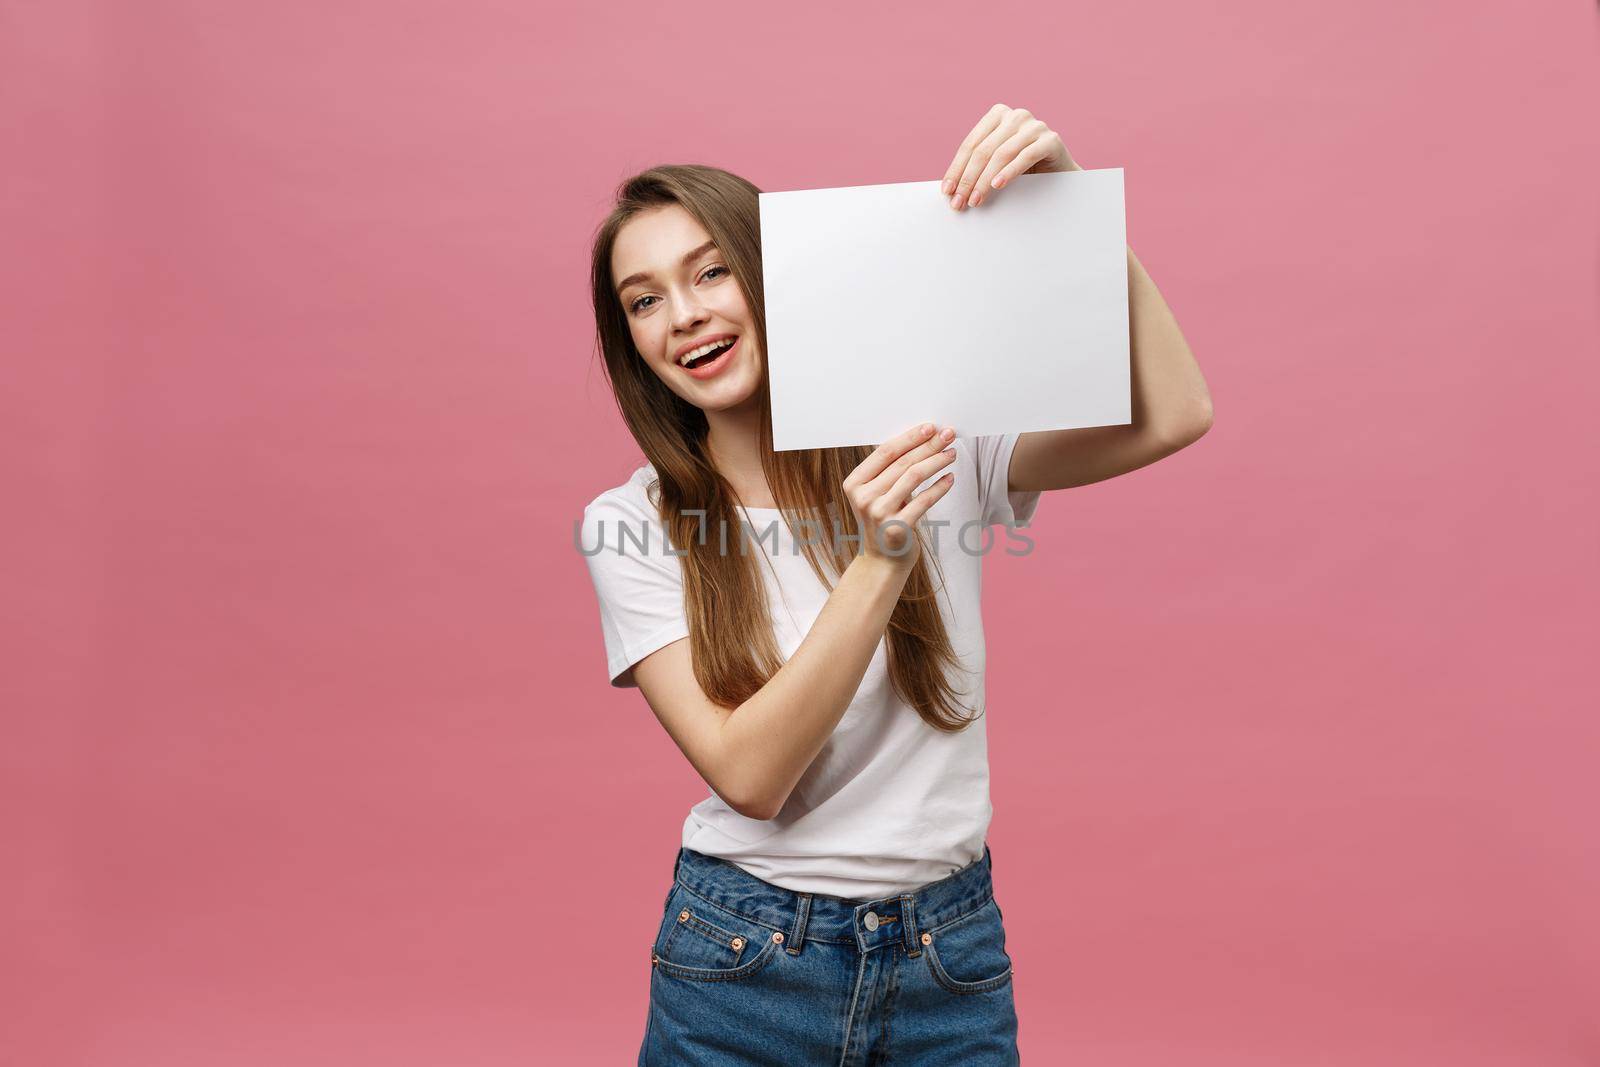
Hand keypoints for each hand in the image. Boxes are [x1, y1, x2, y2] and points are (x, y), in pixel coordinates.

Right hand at [843, 422, 958, 572]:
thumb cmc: (884, 520)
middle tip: (947, 434)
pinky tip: (950, 478)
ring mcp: (879, 514)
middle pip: (902, 462)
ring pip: (914, 477)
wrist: (882, 561)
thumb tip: (921, 438)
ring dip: (936, 462)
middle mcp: (864, 497)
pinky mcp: (898, 528)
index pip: (885, 452)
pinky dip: (940, 487)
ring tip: (951, 454)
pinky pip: (924, 501)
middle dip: (928, 445)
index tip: (930, 427)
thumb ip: (888, 471)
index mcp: (855, 483)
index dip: (910, 437)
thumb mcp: (876, 494)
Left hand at [940, 103, 1079, 210]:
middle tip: (959, 202)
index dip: (957, 169)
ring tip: (975, 200)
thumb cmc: (1024, 171)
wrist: (1061, 177)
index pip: (971, 144)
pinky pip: (1025, 156)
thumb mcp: (996, 165)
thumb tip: (950, 189)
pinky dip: (1009, 172)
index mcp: (998, 116)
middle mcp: (1016, 116)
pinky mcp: (1051, 139)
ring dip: (985, 180)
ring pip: (1002, 154)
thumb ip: (978, 167)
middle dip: (968, 179)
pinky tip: (997, 185)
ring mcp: (1035, 125)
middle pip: (984, 150)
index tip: (947, 191)